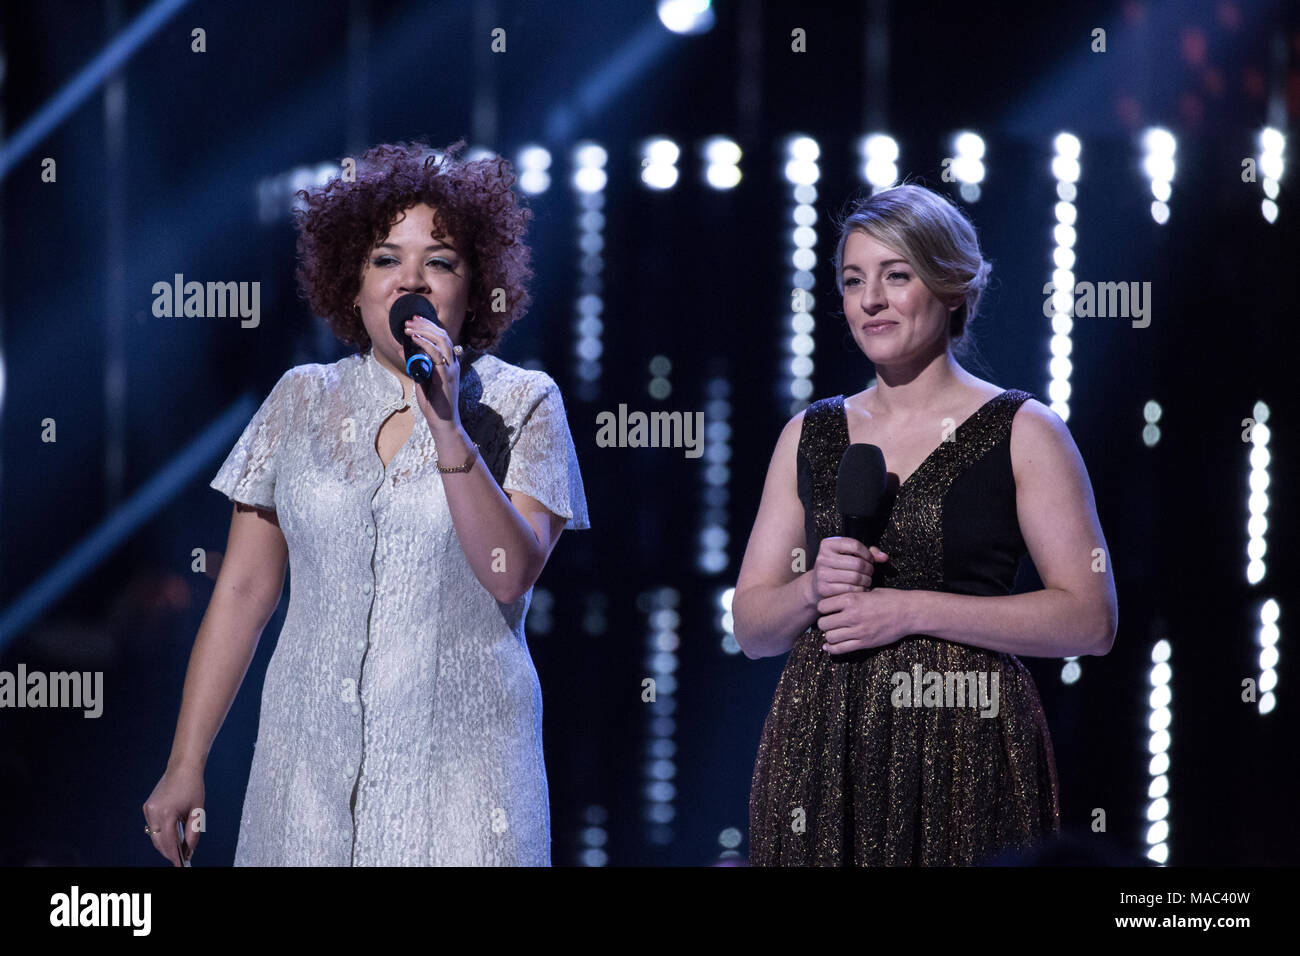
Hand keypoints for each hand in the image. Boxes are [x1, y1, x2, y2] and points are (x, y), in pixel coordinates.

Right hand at [143, 765, 204, 865]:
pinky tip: (171, 836)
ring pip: (154, 835)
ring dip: (164, 843)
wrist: (182, 767)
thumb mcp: (197, 811)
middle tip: (180, 858)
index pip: (168, 843)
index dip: (174, 856)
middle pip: (158, 842)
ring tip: (178, 850)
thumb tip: (190, 850)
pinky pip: (153, 826)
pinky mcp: (147, 807)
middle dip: (169, 852)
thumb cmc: (192, 786)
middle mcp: (153, 812)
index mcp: (166, 813)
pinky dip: (161, 833)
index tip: (180, 864)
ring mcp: (148, 810)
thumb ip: (193, 833)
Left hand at [404, 316, 461, 431]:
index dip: (430, 326)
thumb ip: (415, 365)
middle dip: (425, 325)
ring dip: (424, 331)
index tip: (415, 319)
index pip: (443, 338)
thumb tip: (402, 351)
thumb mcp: (421, 381)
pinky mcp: (446, 376)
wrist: (443, 422)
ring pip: (441, 341)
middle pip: (442, 335)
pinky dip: (425, 344)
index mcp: (449, 364)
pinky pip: (436, 355)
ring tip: (408, 327)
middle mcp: (453, 363)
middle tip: (409, 320)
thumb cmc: (434, 404)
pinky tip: (414, 338)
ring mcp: (451, 369)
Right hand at [809, 536, 888, 600]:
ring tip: (866, 580)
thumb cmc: (836, 568)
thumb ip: (866, 553)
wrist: (816, 585)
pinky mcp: (824, 589)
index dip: (867, 554)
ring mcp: (822, 574)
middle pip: (857, 563)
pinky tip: (860, 588)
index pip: (854, 545)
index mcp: (827, 545)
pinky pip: (851, 590)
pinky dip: (860, 590)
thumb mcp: (847, 555)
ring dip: (866, 580)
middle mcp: (822, 558)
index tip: (870, 560)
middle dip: (869, 569)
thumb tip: (884, 557)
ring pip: (856, 577)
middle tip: (870, 572)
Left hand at [816, 587, 909, 654]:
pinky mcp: (864, 643)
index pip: (822, 606)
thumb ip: (851, 597)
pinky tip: (831, 646)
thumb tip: (836, 601)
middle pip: (823, 623)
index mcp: (851, 599)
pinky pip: (840, 649)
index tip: (828, 609)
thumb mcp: (868, 591)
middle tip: (830, 622)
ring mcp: (858, 631)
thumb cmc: (890, 599)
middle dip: (824, 623)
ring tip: (834, 632)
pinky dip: (833, 648)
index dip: (823, 608)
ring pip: (830, 637)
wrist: (909, 613)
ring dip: (830, 635)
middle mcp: (852, 615)